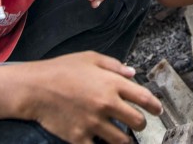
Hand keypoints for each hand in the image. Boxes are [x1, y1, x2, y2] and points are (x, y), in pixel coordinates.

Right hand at [24, 52, 161, 143]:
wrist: (35, 88)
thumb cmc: (62, 69)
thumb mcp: (90, 58)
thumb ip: (114, 65)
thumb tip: (133, 73)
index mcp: (111, 83)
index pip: (144, 98)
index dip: (155, 106)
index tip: (158, 110)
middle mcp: (106, 104)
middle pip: (137, 122)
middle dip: (141, 125)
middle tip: (138, 125)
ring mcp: (93, 123)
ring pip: (121, 140)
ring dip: (125, 140)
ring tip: (123, 137)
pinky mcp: (79, 137)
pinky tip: (102, 142)